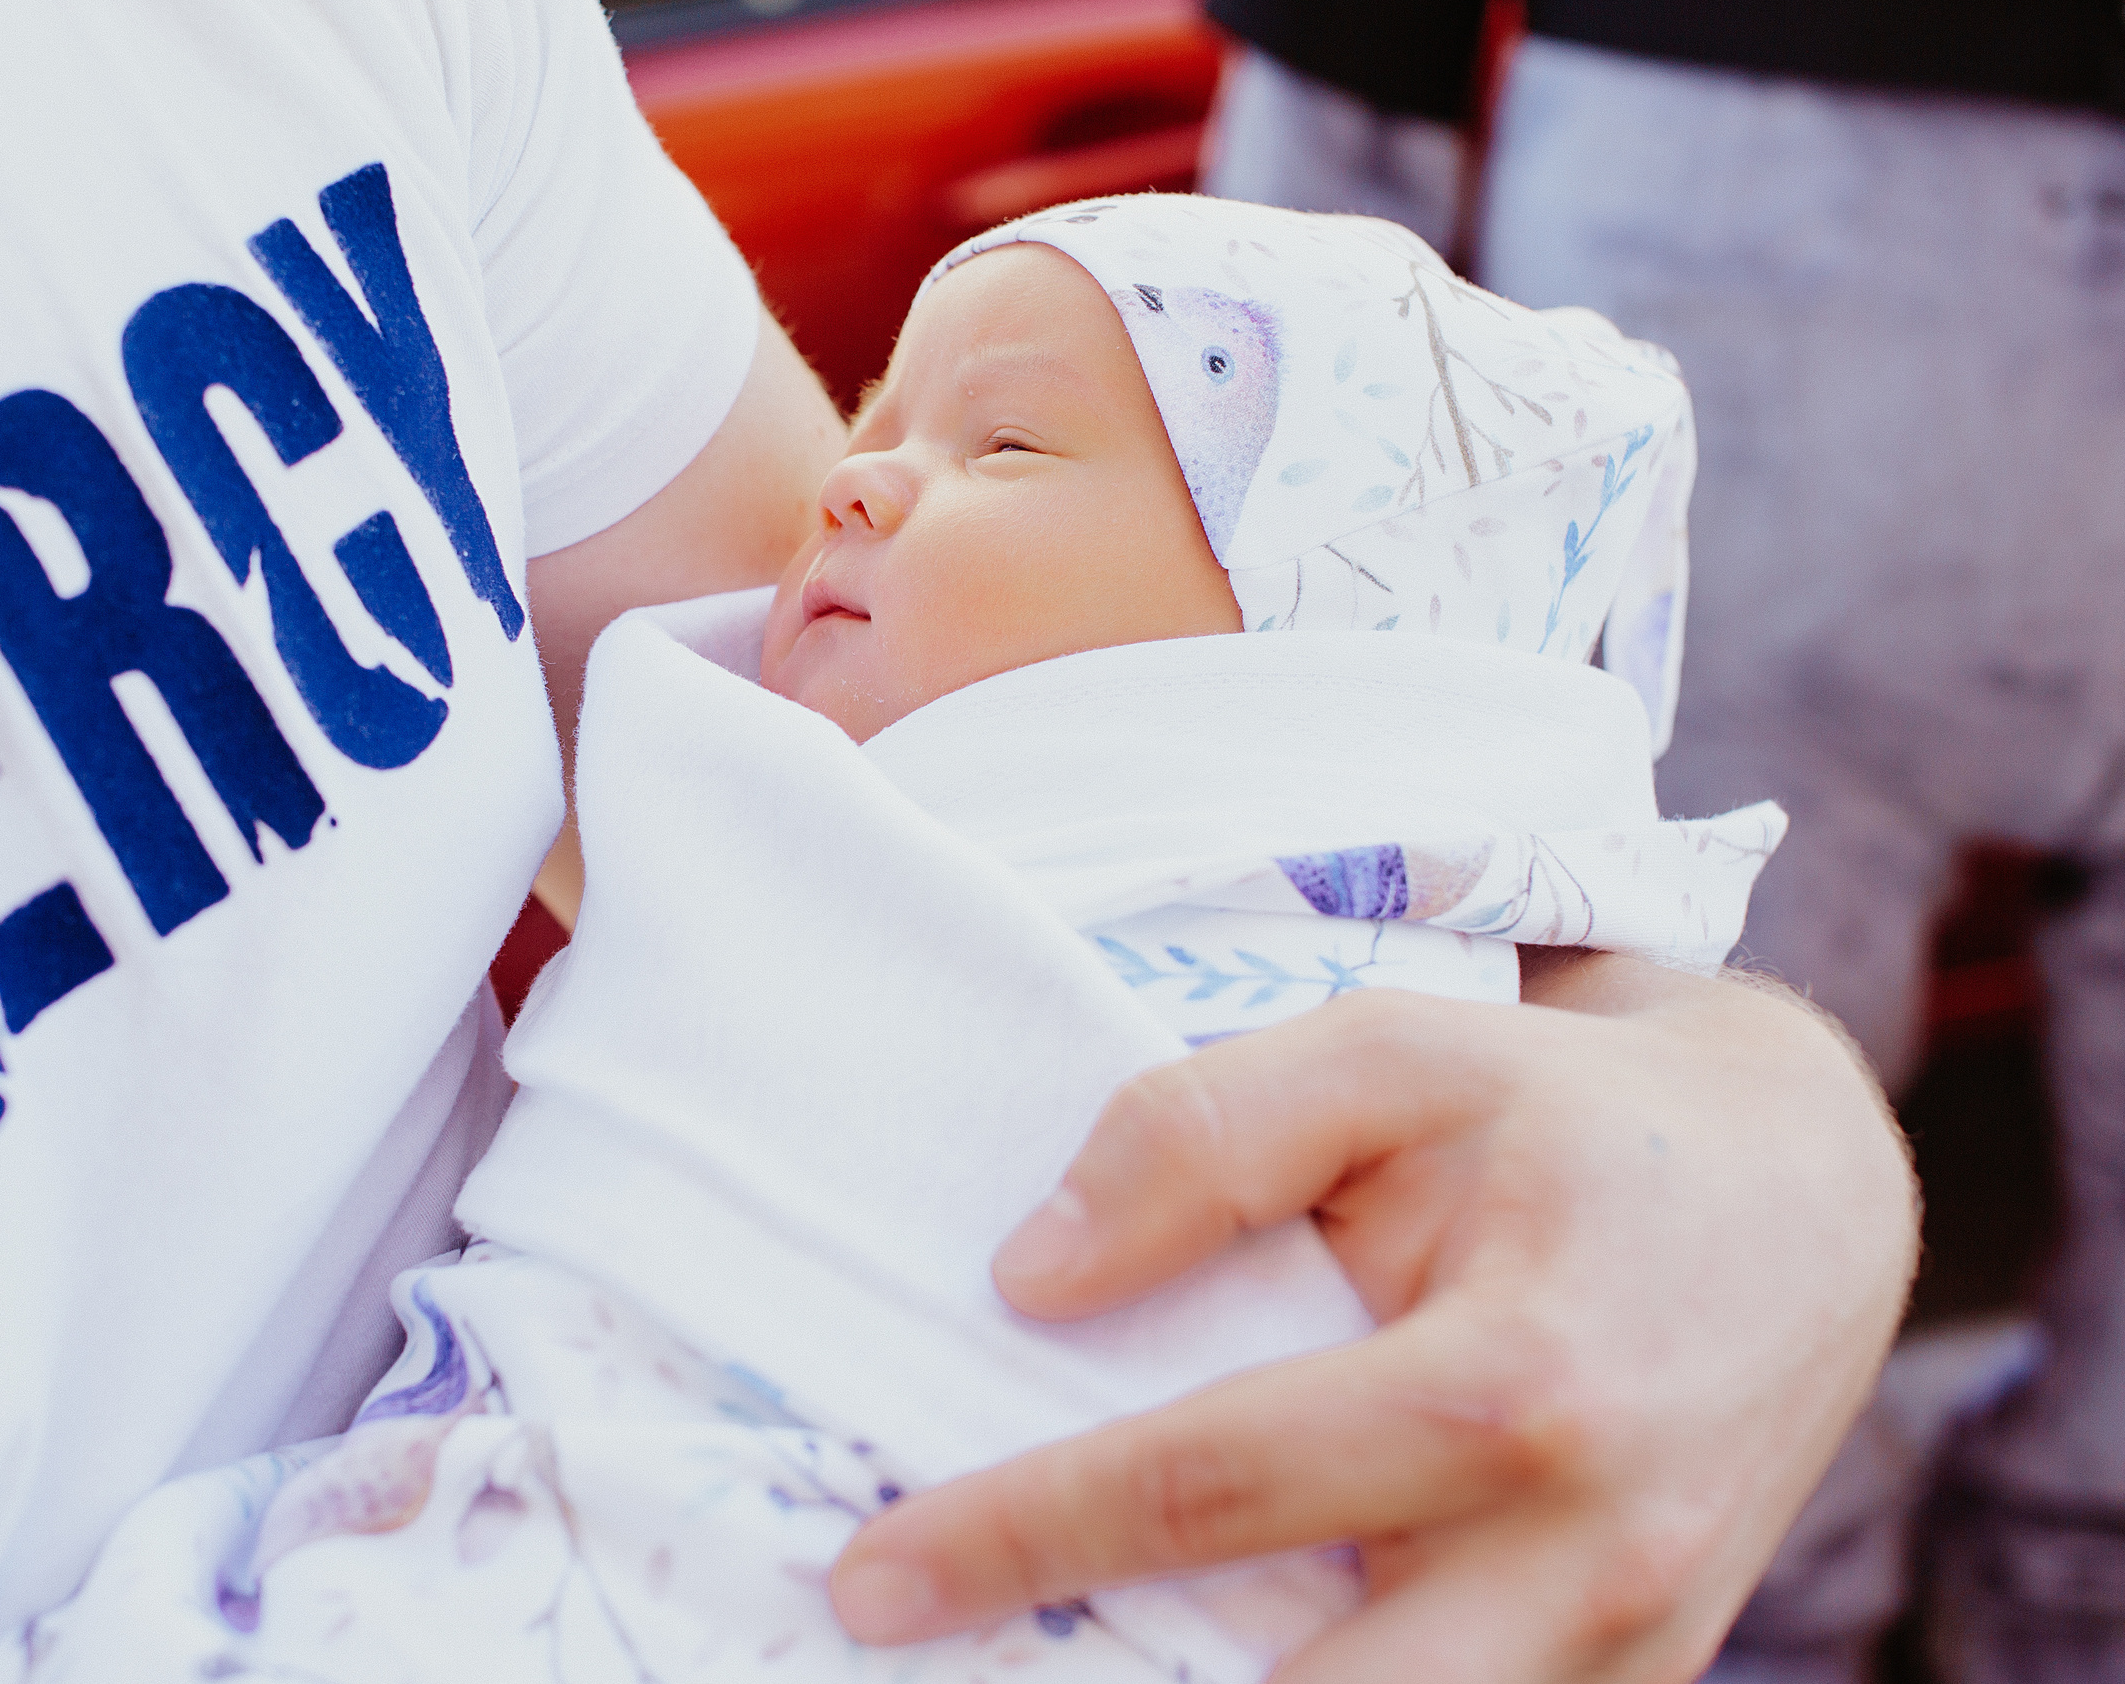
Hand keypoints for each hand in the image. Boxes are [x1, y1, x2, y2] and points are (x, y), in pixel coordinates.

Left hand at [828, 952, 1915, 1682]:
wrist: (1802, 1204)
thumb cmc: (1563, 1117)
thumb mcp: (1393, 1057)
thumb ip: (1204, 1138)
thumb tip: (1032, 1281)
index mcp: (1510, 1389)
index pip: (1212, 1489)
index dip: (1023, 1537)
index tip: (877, 1573)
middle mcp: (1582, 1559)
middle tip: (938, 1664)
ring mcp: (1627, 1650)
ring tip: (1057, 1664)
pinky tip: (1196, 1655)